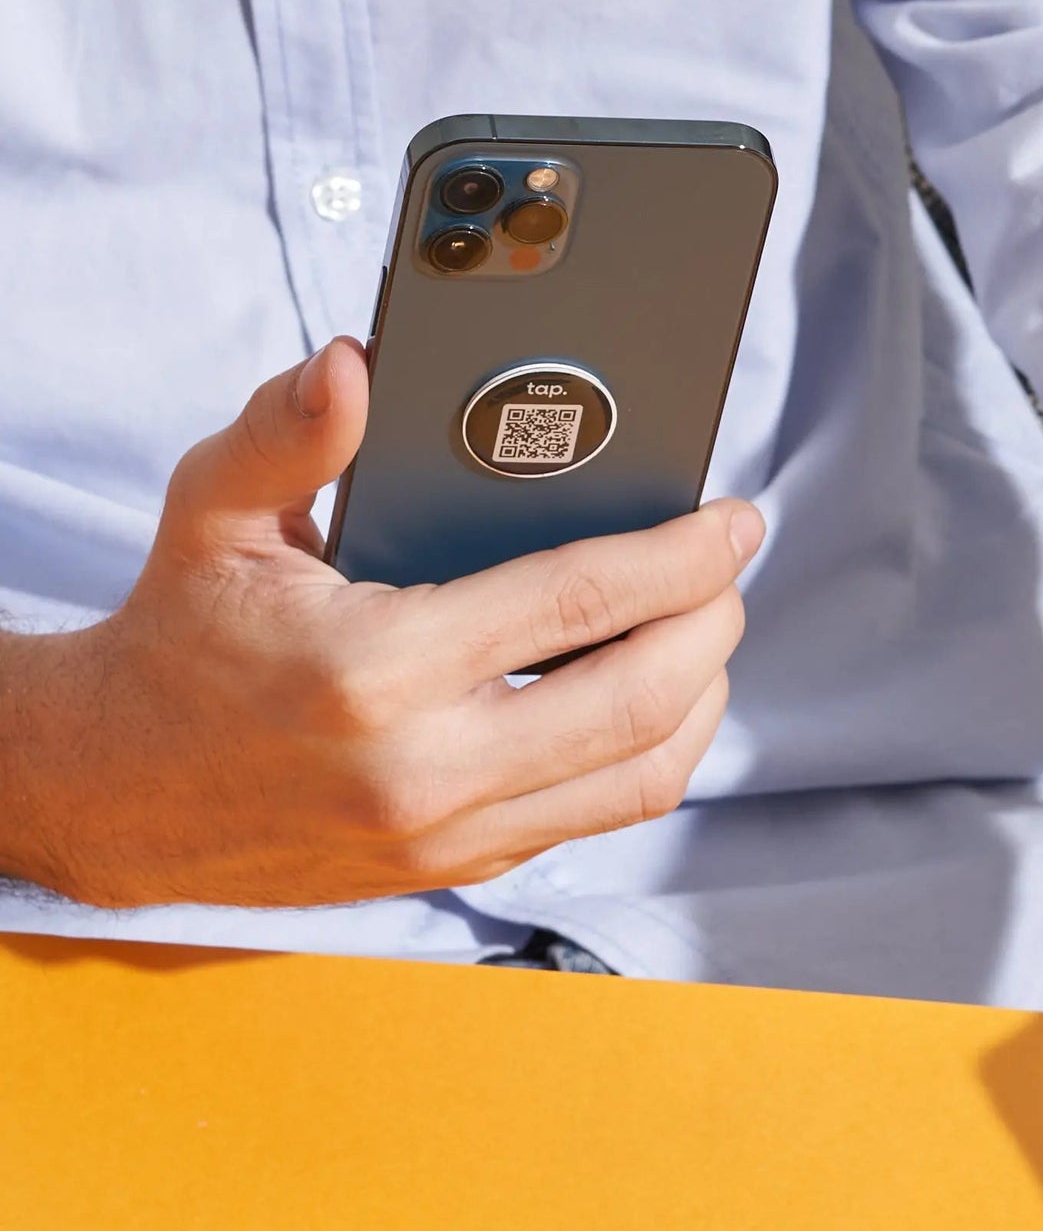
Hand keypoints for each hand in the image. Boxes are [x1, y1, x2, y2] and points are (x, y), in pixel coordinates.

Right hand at [0, 337, 761, 907]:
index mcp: (372, 669)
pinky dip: (648, 758)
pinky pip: (593, 820)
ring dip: (700, 703)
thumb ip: (287, 433)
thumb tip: (356, 364)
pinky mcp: (456, 867)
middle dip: (714, 627)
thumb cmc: (179, 641)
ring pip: (638, 779)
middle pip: (639, 701)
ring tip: (706, 637)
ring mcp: (447, 834)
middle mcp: (423, 768)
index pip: (576, 601)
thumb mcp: (211, 515)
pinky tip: (651, 702)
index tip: (733, 523)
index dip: (679, 556)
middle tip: (730, 574)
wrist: (121, 793)